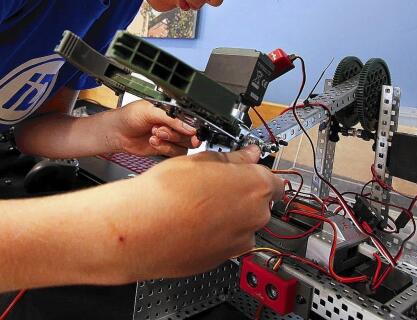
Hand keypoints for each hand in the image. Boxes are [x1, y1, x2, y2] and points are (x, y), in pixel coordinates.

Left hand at [107, 99, 200, 156]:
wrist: (117, 132)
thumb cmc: (130, 116)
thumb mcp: (150, 111)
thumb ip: (172, 119)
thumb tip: (190, 127)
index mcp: (173, 111)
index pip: (191, 119)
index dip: (193, 127)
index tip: (193, 132)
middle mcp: (174, 124)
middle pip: (190, 134)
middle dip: (175, 133)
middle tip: (161, 129)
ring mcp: (170, 137)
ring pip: (184, 144)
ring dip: (169, 140)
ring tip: (155, 134)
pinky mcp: (165, 148)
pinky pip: (175, 152)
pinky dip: (164, 148)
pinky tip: (153, 142)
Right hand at [109, 145, 284, 279]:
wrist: (143, 230)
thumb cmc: (167, 193)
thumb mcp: (201, 160)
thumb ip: (231, 159)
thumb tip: (246, 155)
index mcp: (256, 186)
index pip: (273, 180)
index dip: (257, 174)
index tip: (245, 171)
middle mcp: (255, 217)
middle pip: (258, 204)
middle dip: (240, 195)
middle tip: (211, 186)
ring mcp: (239, 242)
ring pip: (241, 225)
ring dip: (227, 217)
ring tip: (196, 207)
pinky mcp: (222, 259)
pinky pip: (225, 243)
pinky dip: (213, 235)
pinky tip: (190, 224)